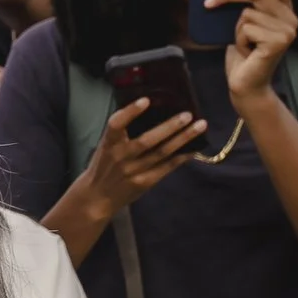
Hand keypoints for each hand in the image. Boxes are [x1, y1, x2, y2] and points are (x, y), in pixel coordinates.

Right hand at [77, 98, 204, 217]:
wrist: (97, 197)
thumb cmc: (103, 165)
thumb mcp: (105, 146)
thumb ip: (122, 132)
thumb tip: (150, 108)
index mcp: (108, 144)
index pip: (116, 124)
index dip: (130, 112)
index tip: (146, 100)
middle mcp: (121, 157)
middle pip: (147, 140)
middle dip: (169, 127)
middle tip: (187, 114)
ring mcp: (134, 171)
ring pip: (162, 152)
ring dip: (183, 138)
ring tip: (200, 126)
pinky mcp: (145, 182)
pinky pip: (167, 167)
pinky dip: (182, 157)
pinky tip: (195, 148)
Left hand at [213, 0, 297, 107]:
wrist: (244, 83)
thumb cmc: (243, 52)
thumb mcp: (243, 22)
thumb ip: (246, 3)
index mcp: (284, 8)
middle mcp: (291, 17)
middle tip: (209, 2)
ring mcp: (287, 30)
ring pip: (247, 13)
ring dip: (236, 29)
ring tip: (245, 43)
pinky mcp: (278, 41)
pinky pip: (246, 28)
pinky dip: (239, 39)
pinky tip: (248, 51)